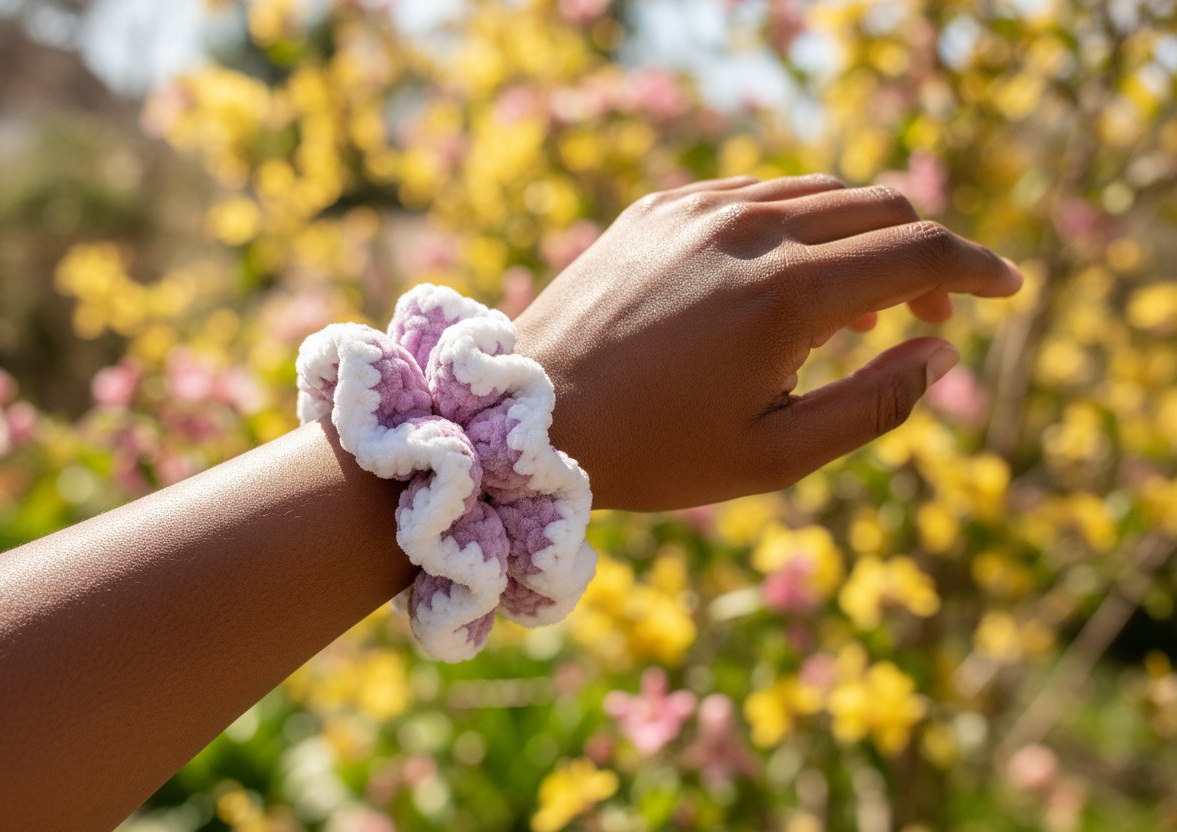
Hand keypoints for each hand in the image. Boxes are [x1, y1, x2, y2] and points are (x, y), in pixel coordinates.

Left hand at [514, 174, 1021, 510]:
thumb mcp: (776, 457)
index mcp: (787, 293)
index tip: (1005, 288)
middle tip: (921, 312)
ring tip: (850, 302)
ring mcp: (698, 207)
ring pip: (819, 192)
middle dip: (921, 254)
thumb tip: (940, 350)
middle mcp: (749, 228)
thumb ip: (875, 404)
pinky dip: (794, 223)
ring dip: (858, 236)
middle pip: (877, 207)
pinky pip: (755, 191)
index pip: (918, 250)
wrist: (531, 416)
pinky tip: (782, 274)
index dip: (975, 269)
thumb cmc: (654, 454)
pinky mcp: (659, 206)